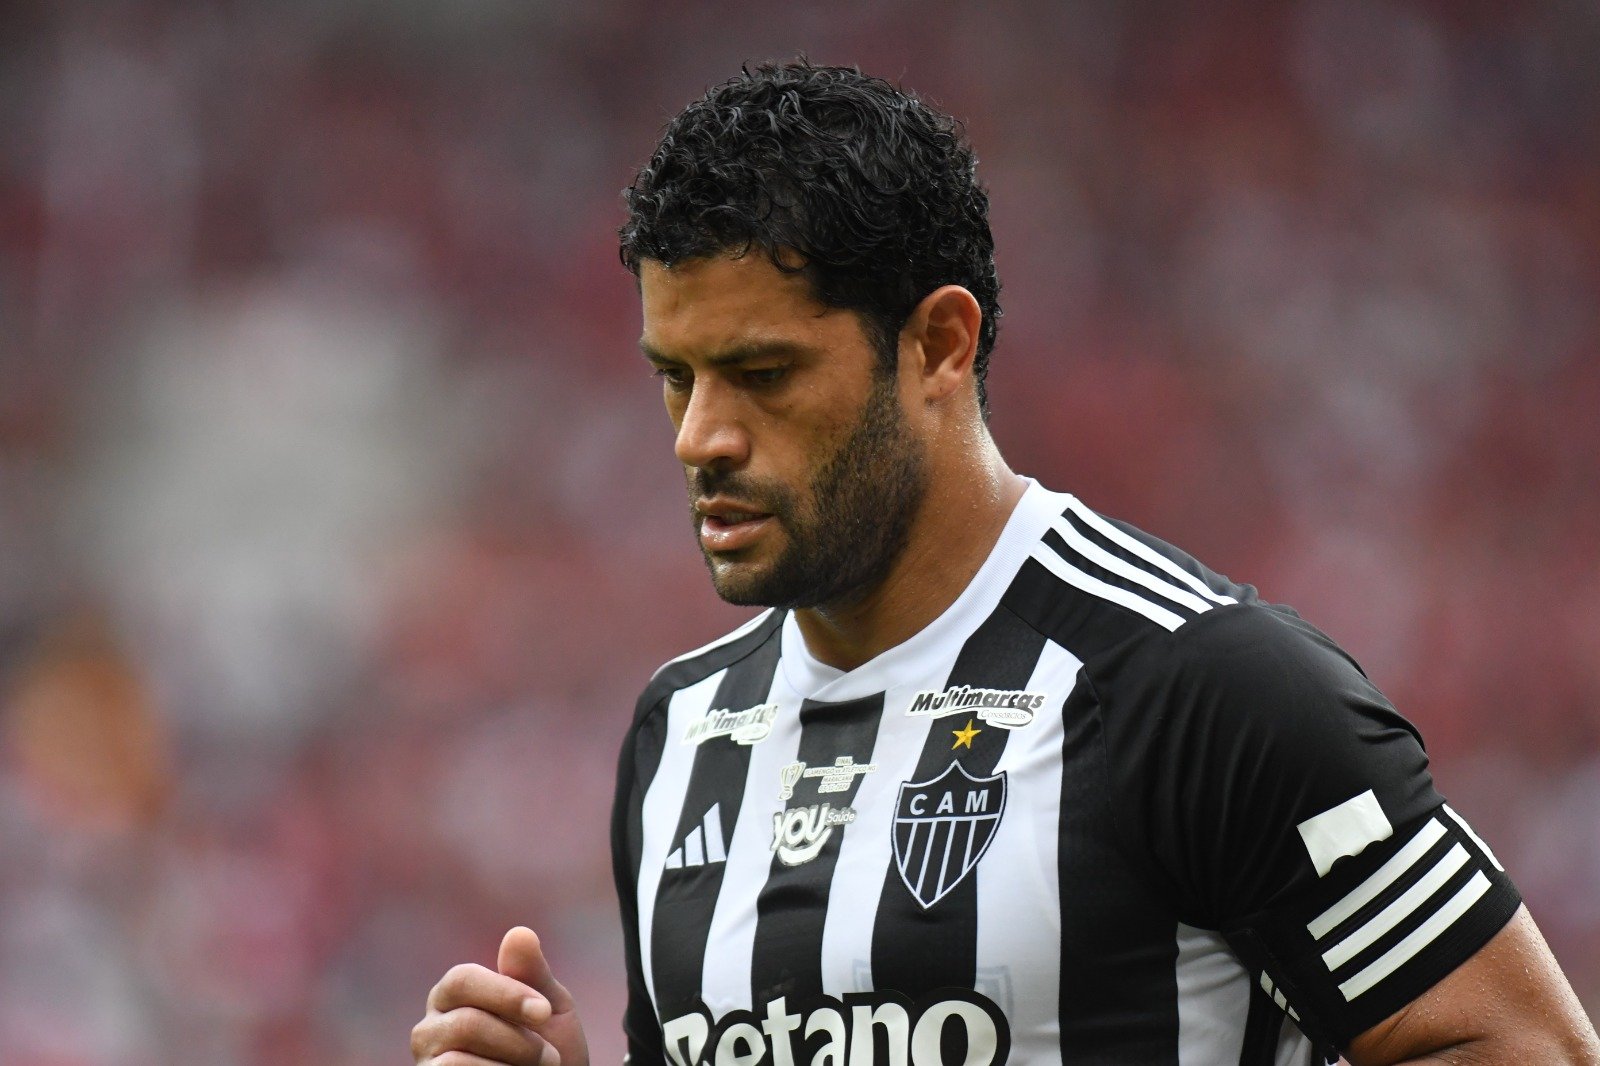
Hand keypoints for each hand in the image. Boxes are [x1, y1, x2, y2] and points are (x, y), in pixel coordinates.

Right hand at [411, 926, 589, 1065]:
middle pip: (466, 1023)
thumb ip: (532, 973)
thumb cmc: (550, 1051)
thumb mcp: (549, 1009)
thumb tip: (519, 932)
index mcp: (454, 995)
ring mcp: (427, 1064)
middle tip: (551, 1057)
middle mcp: (430, 1028)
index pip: (462, 980)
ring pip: (458, 1061)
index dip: (506, 994)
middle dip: (518, 1042)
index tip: (544, 1011)